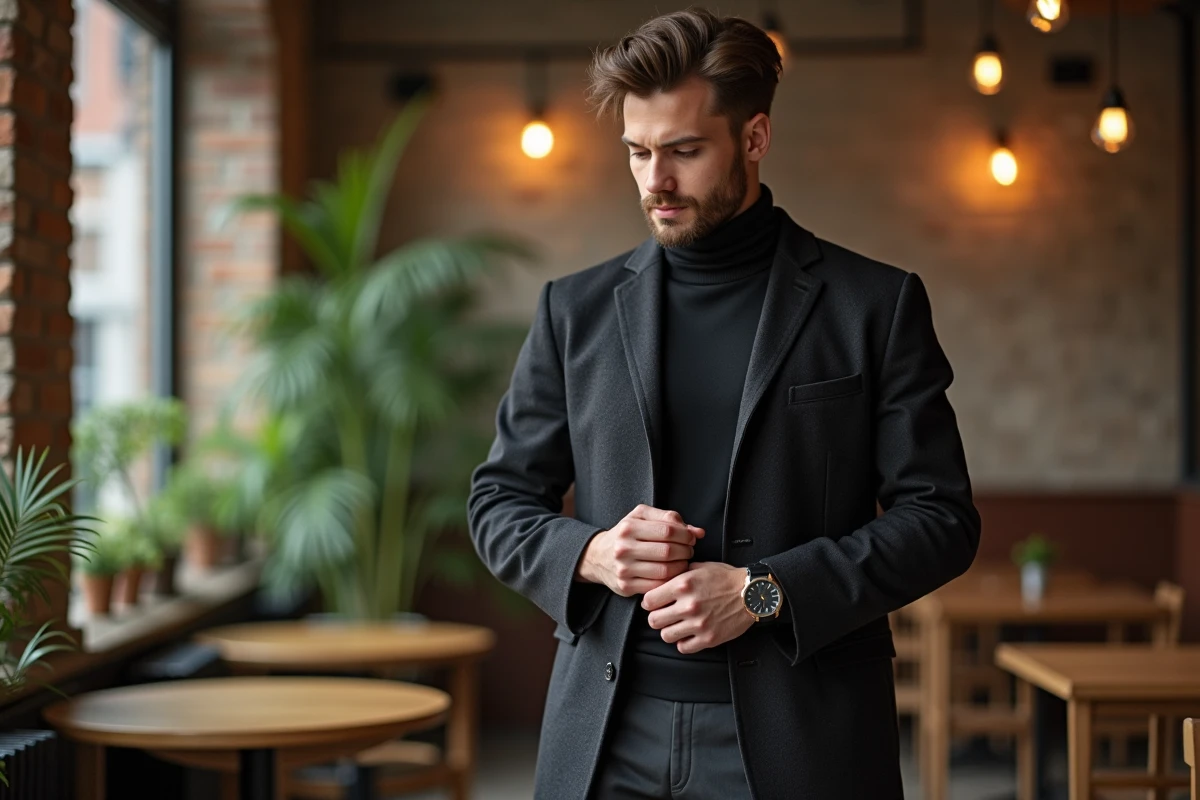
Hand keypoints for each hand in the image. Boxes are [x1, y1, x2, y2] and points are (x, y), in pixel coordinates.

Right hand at [576, 505, 703, 596]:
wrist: (597, 557)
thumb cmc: (627, 534)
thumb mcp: (641, 517)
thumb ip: (670, 518)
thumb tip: (698, 532)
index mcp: (629, 527)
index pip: (668, 530)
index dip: (685, 534)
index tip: (690, 538)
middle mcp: (624, 548)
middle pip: (668, 551)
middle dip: (686, 551)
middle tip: (689, 551)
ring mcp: (624, 569)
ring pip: (665, 571)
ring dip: (681, 567)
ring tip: (683, 562)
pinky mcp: (625, 586)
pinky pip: (657, 586)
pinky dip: (670, 581)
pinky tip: (673, 574)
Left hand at [641, 562, 753, 654]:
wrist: (752, 593)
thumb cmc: (727, 579)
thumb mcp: (701, 566)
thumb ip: (680, 573)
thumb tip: (663, 578)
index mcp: (683, 585)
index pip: (648, 600)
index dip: (649, 602)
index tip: (653, 603)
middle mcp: (688, 605)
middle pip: (653, 621)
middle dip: (656, 617)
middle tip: (663, 615)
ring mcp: (698, 623)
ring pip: (666, 636)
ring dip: (669, 631)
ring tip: (676, 625)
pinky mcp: (708, 638)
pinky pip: (683, 647)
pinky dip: (684, 642)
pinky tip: (688, 634)